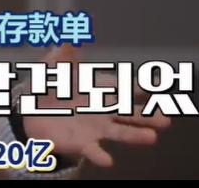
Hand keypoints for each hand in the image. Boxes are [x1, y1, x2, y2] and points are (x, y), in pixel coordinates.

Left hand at [21, 45, 170, 166]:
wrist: (33, 112)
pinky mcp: (83, 144)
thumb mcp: (54, 68)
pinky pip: (94, 151)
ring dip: (136, 136)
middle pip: (130, 113)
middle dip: (148, 116)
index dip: (136, 88)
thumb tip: (67, 38)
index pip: (123, 87)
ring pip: (121, 133)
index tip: (151, 88)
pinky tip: (108, 161)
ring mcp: (97, 128)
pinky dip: (100, 156)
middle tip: (165, 119)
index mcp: (101, 89)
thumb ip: (62, 56)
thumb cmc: (50, 86)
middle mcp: (105, 110)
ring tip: (151, 138)